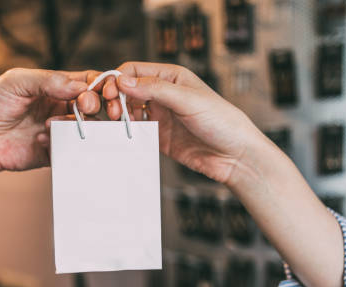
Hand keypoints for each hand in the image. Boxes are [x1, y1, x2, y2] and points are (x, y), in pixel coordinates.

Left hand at [0, 68, 100, 172]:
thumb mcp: (16, 81)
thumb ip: (48, 80)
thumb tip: (81, 87)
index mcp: (56, 88)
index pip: (88, 83)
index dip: (100, 86)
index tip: (101, 91)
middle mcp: (60, 109)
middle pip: (93, 107)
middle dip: (93, 106)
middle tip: (83, 107)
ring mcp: (58, 132)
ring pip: (86, 130)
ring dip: (75, 126)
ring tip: (51, 125)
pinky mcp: (51, 153)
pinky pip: (70, 151)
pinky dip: (60, 145)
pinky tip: (39, 140)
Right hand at [99, 62, 265, 184]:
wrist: (235, 156)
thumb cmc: (222, 121)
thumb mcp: (188, 99)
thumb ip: (154, 89)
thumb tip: (124, 82)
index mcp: (171, 77)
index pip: (134, 71)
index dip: (118, 79)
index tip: (110, 93)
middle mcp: (163, 95)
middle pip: (127, 91)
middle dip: (115, 99)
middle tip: (111, 112)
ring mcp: (161, 117)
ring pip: (128, 111)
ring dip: (119, 116)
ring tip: (117, 125)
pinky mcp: (159, 138)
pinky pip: (136, 132)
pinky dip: (127, 133)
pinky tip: (126, 137)